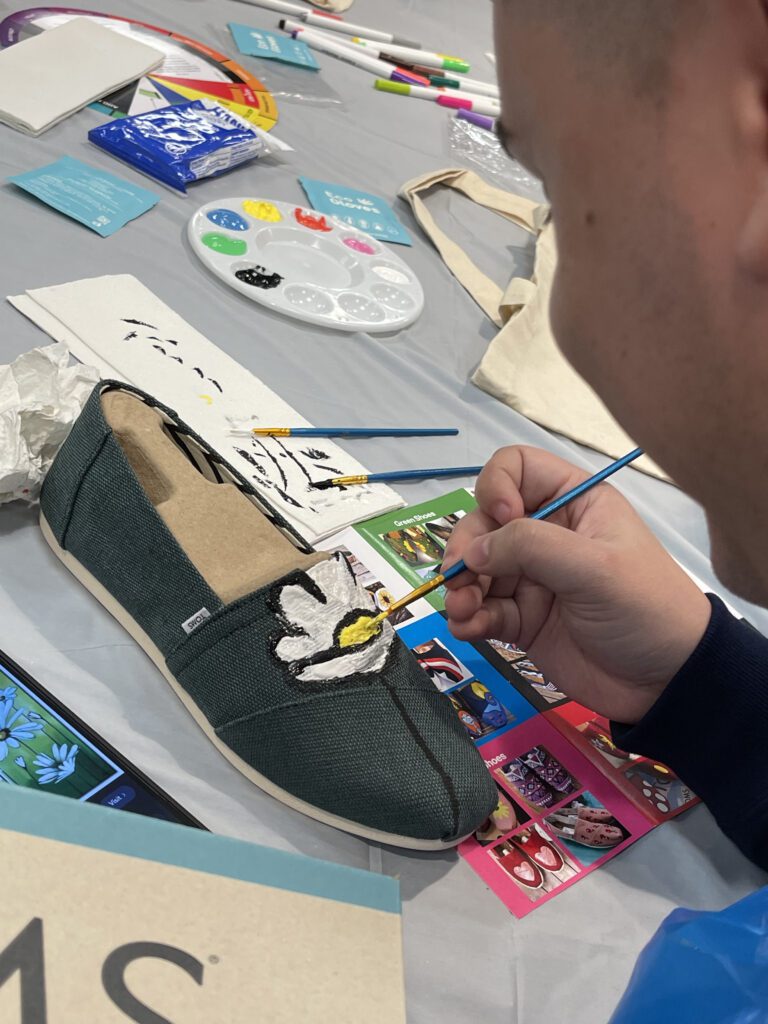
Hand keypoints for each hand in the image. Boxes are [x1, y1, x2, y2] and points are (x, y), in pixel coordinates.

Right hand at [443, 446, 711, 723]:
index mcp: (572, 502)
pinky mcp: (522, 619)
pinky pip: (481, 610)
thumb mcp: (594, 567)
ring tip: (462, 610)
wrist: (665, 682)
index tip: (502, 519)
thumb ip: (530, 547)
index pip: (515, 469)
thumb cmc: (644, 607)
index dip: (497, 487)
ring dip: (459, 586)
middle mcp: (546, 534)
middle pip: (483, 522)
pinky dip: (467, 617)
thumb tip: (472, 551)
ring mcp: (531, 578)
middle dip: (466, 546)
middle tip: (460, 576)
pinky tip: (468, 628)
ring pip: (475, 568)